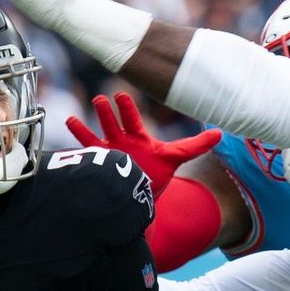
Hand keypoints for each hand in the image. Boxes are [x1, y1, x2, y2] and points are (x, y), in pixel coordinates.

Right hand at [66, 92, 220, 194]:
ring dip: (90, 125)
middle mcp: (122, 141)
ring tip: (75, 117)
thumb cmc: (159, 172)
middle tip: (101, 99)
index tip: (121, 96)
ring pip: (98, 135)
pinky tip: (68, 123)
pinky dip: (78, 138)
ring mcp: (109, 152)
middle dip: (108, 114)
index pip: (132, 120)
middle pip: (114, 124)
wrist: (144, 194)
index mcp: (138, 137)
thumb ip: (197, 145)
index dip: (126, 109)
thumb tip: (221, 133)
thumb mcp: (177, 156)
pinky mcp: (99, 164)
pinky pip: (86, 150)